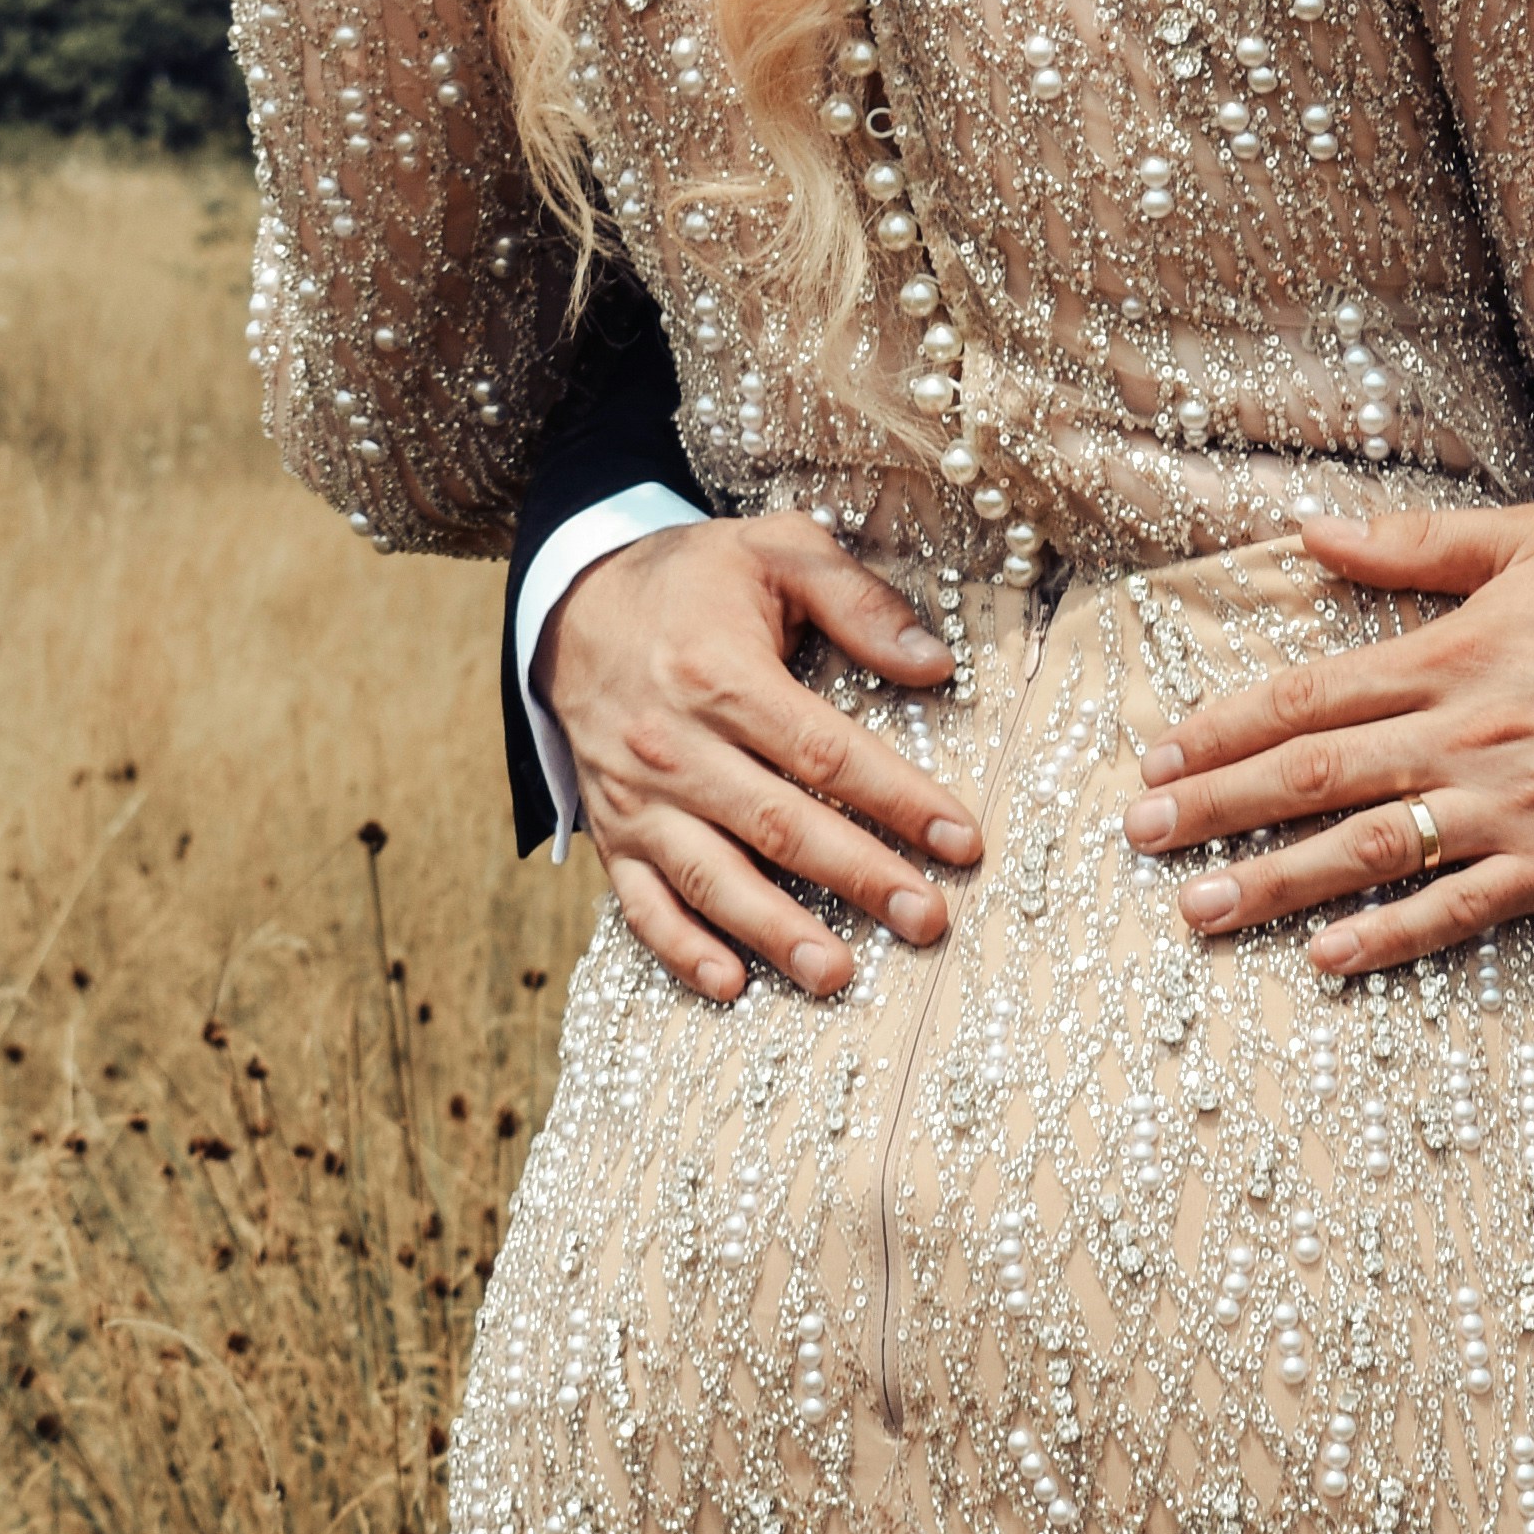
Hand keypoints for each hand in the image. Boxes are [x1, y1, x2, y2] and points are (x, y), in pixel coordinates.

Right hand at [542, 512, 985, 1002]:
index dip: (897, 799)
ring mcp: (637, 798)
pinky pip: (640, 903)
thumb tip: (934, 663)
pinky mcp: (611, 833)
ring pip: (711, 876)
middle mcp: (675, 745)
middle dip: (858, 877)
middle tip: (927, 920)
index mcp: (721, 675)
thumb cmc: (694, 577)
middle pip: (779, 824)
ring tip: (838, 976)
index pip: (825, 751)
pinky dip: (680, 950)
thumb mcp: (776, 548)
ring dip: (775, 931)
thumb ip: (856, 599)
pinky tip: (730, 984)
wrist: (573, 602)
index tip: (960, 841)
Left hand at [1127, 506, 1533, 974]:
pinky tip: (1328, 958)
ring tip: (1199, 909)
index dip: (1224, 728)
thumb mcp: (1531, 544)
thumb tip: (1311, 529)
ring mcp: (1505, 810)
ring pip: (1368, 849)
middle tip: (1139, 837)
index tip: (1157, 755)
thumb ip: (1416, 543)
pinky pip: (1456, 910)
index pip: (1309, 696)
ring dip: (1275, 881)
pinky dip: (1390, 935)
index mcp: (1449, 657)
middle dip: (1217, 808)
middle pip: (1315, 776)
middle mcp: (1463, 737)